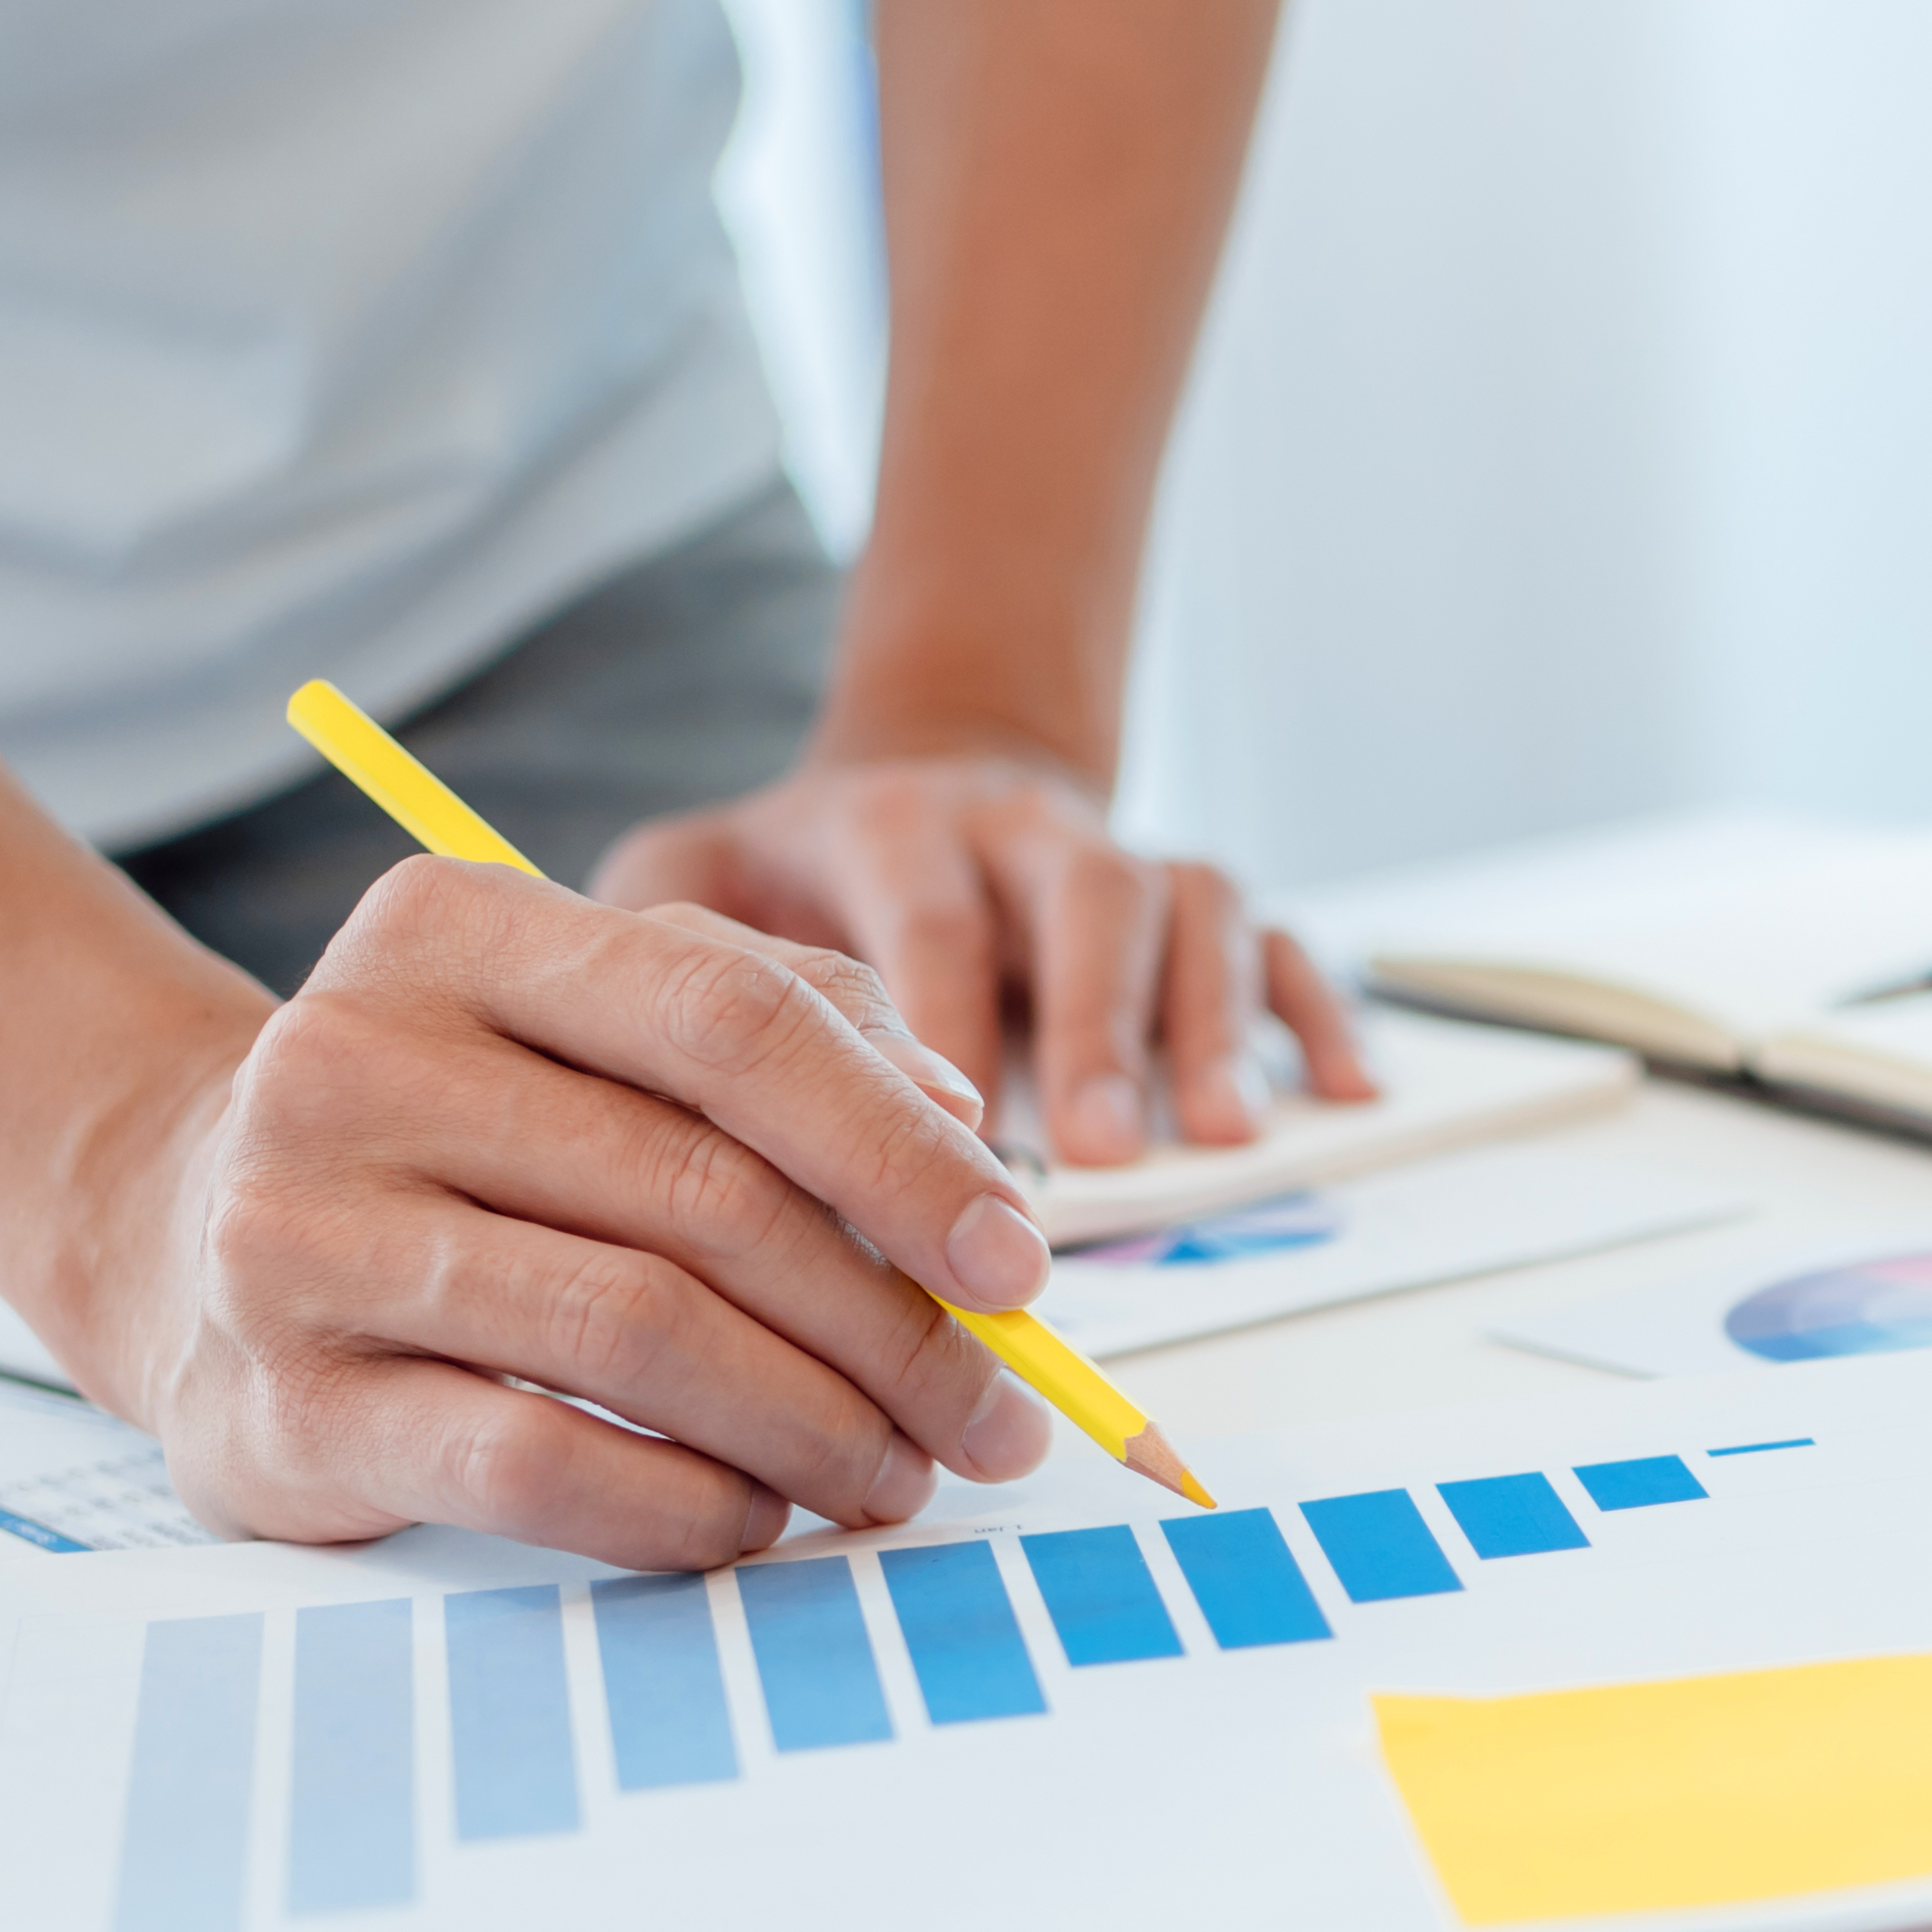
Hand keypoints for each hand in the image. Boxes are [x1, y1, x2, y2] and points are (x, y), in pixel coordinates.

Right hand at [67, 861, 1071, 1566]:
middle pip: (704, 1196)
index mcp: (452, 933)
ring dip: (815, 1428)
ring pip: (639, 1338)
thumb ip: (786, 1028)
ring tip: (899, 1474)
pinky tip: (755, 1515)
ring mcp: (299, 1238)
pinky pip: (539, 1466)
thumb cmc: (457, 1131)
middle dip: (894, 1328)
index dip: (903, 1148)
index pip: (729, 1018)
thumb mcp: (593, 1022)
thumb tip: (968, 1136)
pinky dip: (685, 1505)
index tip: (1022, 1262)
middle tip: (997, 1411)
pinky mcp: (285, 1405)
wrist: (178, 1237)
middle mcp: (353, 1060)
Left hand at [595, 746, 1372, 1169]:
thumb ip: (642, 934)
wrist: (926, 780)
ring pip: (1192, 911)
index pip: (925, 921)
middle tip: (1096, 1151)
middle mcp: (1022, 826)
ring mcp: (1124, 858)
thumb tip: (591, 1063)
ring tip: (1214, 1138)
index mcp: (895, 824)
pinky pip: (1282, 941)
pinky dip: (1316, 1012)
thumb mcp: (694, 877)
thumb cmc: (795, 876)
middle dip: (1091, 1024)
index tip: (946, 1150)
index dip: (944, 1034)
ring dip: (1204, 1024)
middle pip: (1079, 902)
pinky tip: (1340, 1094)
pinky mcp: (1200, 901)